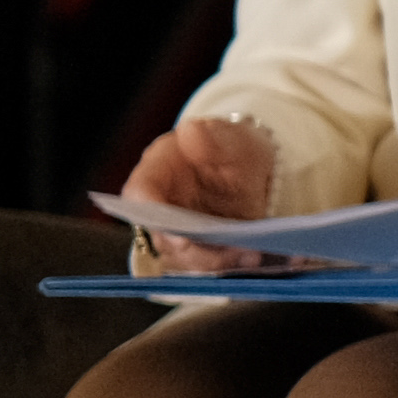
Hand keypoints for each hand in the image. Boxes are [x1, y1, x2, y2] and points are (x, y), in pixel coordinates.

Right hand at [117, 112, 273, 276]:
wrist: (248, 169)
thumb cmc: (230, 148)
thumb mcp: (228, 137)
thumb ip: (212, 138)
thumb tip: (193, 131)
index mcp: (157, 171)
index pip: (139, 195)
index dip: (151, 215)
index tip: (177, 232)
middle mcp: (161, 207)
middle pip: (164, 237)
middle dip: (195, 250)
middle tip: (229, 250)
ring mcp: (177, 232)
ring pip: (186, 259)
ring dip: (217, 262)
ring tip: (252, 255)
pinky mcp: (199, 251)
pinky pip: (209, 266)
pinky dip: (231, 265)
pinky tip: (257, 259)